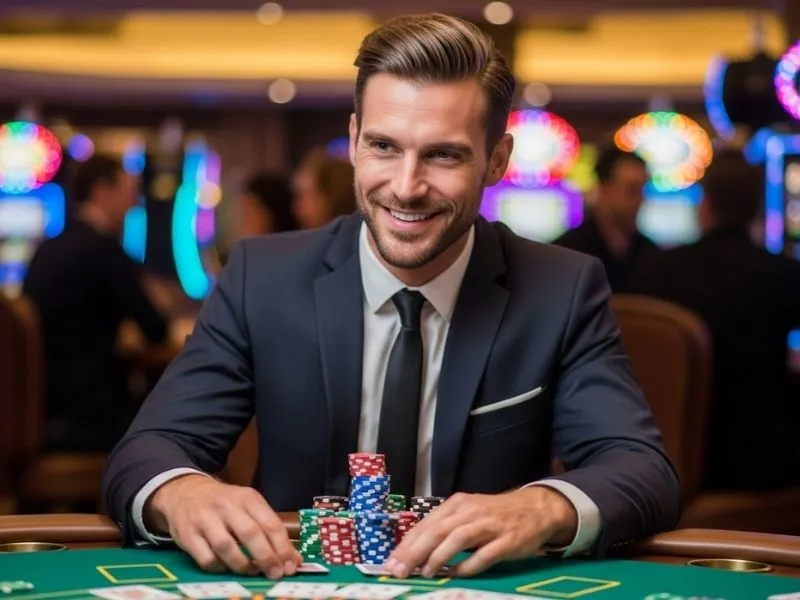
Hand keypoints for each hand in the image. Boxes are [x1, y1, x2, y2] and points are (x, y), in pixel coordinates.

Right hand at [146, 474, 301, 577]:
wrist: (185, 492)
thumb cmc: (224, 503)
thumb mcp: (248, 505)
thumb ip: (269, 529)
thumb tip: (292, 558)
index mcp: (247, 498)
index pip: (270, 523)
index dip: (283, 548)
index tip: (291, 566)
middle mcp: (226, 506)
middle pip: (250, 533)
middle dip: (266, 557)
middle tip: (275, 573)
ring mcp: (205, 520)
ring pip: (226, 547)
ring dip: (243, 565)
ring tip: (253, 572)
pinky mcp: (187, 536)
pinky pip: (206, 559)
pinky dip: (220, 568)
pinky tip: (228, 568)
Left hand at [385, 487, 576, 577]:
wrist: (535, 508)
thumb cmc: (495, 514)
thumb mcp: (467, 513)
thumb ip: (444, 528)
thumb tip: (414, 550)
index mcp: (457, 504)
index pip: (426, 524)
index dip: (407, 544)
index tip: (391, 561)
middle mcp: (470, 511)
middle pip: (437, 530)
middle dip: (415, 552)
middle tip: (400, 570)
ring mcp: (489, 525)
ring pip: (457, 539)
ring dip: (438, 557)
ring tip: (425, 572)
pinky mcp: (506, 540)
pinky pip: (484, 554)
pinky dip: (467, 565)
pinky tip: (456, 574)